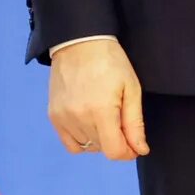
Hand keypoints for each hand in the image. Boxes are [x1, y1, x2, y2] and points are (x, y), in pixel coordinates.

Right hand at [48, 36, 148, 158]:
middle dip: (116, 141)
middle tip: (120, 120)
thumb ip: (135, 123)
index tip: (134, 144)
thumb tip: (140, 149)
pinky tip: (89, 123)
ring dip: (99, 139)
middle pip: (102, 148)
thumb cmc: (110, 62)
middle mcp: (79, 118)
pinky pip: (70, 143)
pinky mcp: (54, 115)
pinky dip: (82, 140)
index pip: (114, 151)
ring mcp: (63, 117)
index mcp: (101, 111)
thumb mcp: (131, 89)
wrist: (79, 41)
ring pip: (87, 147)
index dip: (128, 152)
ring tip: (103, 116)